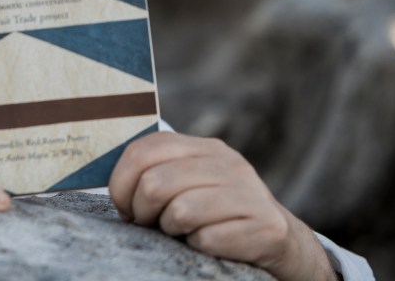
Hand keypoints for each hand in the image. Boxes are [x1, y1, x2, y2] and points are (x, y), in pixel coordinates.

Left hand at [109, 132, 336, 280]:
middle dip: (142, 211)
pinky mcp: (265, 226)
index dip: (120, 183)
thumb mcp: (188, 183)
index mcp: (203, 147)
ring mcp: (249, 193)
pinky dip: (199, 247)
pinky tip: (210, 243)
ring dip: (172, 230)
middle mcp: (228, 164)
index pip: (143, 151)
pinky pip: (207, 240)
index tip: (124, 206)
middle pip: (154, 183)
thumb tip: (115, 189)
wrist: (278, 241)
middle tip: (152, 223)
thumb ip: (156, 173)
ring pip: (179, 212)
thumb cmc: (215, 214)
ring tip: (183, 232)